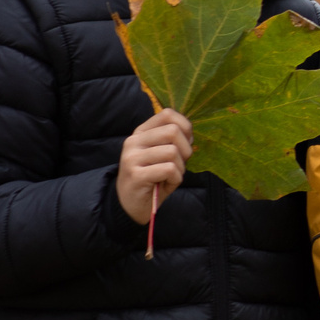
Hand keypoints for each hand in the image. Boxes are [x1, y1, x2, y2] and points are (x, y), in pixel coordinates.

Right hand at [116, 108, 192, 225]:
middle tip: (179, 164)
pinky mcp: (136, 175)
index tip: (185, 143)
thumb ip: (173, 140)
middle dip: (186, 150)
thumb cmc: (152, 178)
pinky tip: (165, 184)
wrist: (130, 204)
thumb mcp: (162, 154)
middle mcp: (134, 141)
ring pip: (172, 152)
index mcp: (141, 132)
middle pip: (173, 131)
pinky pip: (169, 170)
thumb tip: (189, 132)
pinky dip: (175, 179)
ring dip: (180, 167)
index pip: (167, 114)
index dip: (185, 127)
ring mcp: (132, 158)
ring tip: (170, 176)